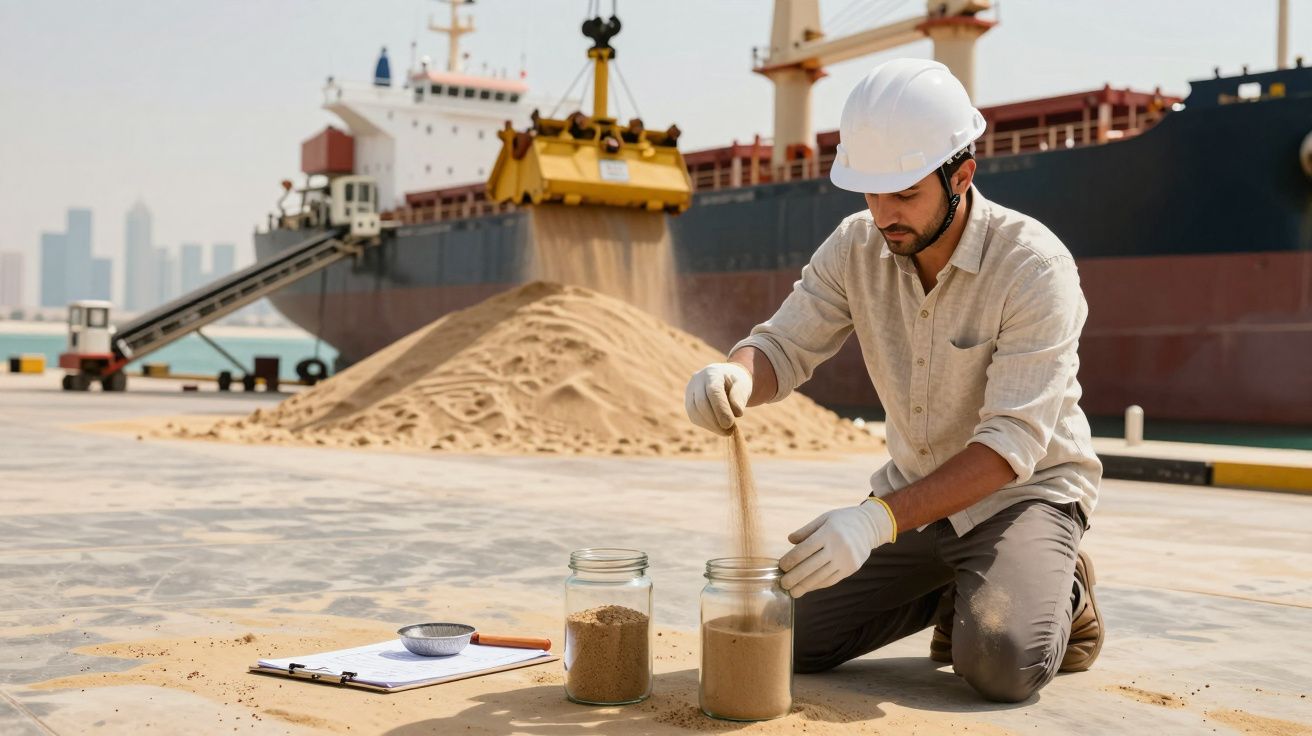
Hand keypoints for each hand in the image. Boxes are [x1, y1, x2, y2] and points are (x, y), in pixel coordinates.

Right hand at [684, 362, 752, 435]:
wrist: (727, 379)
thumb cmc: (737, 383)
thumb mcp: (743, 386)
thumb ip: (740, 396)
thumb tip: (737, 413)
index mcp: (713, 372)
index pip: (713, 391)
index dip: (721, 409)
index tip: (730, 424)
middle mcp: (697, 379)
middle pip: (701, 402)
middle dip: (715, 420)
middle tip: (729, 431)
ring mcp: (690, 390)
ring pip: (694, 411)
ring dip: (710, 425)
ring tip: (726, 432)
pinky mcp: (688, 402)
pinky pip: (694, 416)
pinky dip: (706, 425)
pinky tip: (718, 428)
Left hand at [779, 499, 895, 597]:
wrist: (870, 526)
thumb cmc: (842, 521)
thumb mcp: (824, 518)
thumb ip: (806, 530)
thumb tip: (790, 540)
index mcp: (828, 532)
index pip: (805, 549)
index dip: (791, 560)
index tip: (781, 567)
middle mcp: (837, 547)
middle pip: (811, 566)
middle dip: (794, 577)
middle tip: (783, 584)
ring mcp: (845, 559)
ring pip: (821, 576)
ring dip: (805, 586)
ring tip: (793, 592)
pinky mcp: (851, 568)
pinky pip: (831, 580)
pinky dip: (818, 585)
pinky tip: (808, 588)